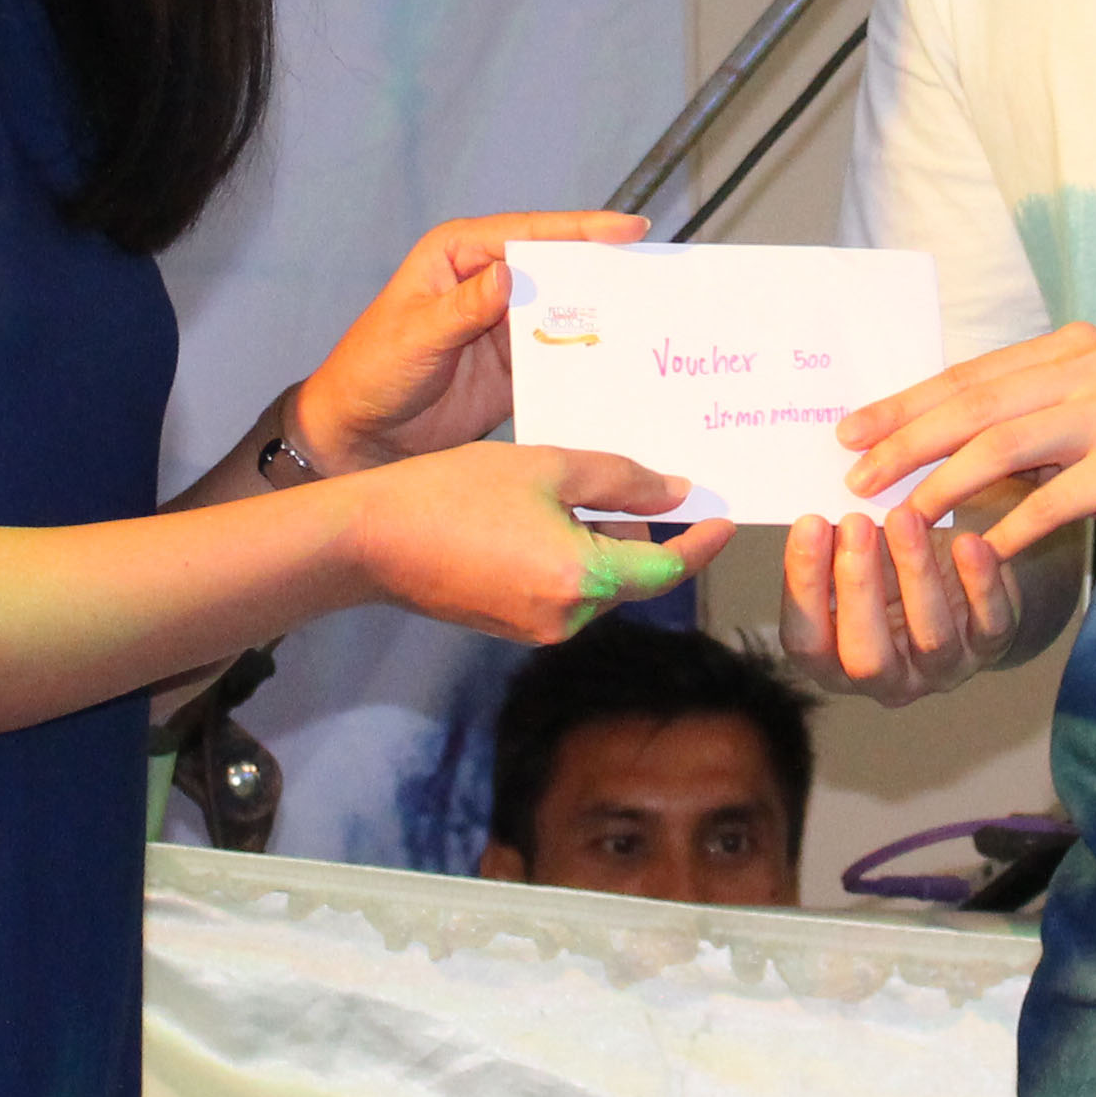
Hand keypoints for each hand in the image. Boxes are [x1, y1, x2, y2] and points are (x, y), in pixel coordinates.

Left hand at [292, 210, 647, 467]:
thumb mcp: (414, 336)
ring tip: (656, 322)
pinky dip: (589, 361)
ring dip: (604, 318)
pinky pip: (560, 357)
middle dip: (606, 271)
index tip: (630, 229)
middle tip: (660, 276)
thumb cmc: (369, 374)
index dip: (581, 229)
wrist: (358, 439)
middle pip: (558, 269)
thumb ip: (462, 308)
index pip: (529, 234)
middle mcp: (488, 283)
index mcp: (459, 256)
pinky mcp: (515, 368)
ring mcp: (505, 326)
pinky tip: (623, 369)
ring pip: (566, 313)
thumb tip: (509, 274)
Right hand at [343, 442, 729, 645]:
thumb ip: (620, 480)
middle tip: (666, 489)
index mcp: (580, 578)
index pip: (665, 569)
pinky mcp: (510, 626)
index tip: (725, 521)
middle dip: (651, 538)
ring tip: (601, 491)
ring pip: (596, 583)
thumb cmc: (454, 493)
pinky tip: (558, 516)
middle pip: (632, 579)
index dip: (700, 545)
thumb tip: (677, 492)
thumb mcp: (546, 467)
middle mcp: (565, 617)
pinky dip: (574, 558)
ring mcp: (536, 629)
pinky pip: (563, 591)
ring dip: (609, 544)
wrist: (371, 540)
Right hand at [779, 495, 1055, 704]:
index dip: (804, 586)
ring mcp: (942, 670)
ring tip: (905, 515)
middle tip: (855, 522)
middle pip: (866, 656)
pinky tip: (968, 541)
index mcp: (835, 662)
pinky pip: (988, 623)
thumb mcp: (859, 555)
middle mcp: (887, 679)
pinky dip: (979, 582)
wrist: (961, 578)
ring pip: (930, 638)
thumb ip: (835, 541)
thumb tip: (816, 492)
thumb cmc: (890, 561)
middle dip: (858, 587)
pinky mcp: (989, 647)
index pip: (806, 642)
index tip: (809, 522)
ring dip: (915, 574)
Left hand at [838, 322, 1095, 566]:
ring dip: (942, 484)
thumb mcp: (1087, 415)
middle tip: (857, 475)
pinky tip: (971, 553)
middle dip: (907, 442)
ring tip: (901, 516)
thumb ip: (1025, 415)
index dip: (905, 403)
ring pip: (1002, 445)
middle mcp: (1090, 367)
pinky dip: (1006, 528)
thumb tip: (932, 437)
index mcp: (1070, 348)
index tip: (851, 431)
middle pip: (975, 404)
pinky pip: (1051, 500)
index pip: (969, 374)